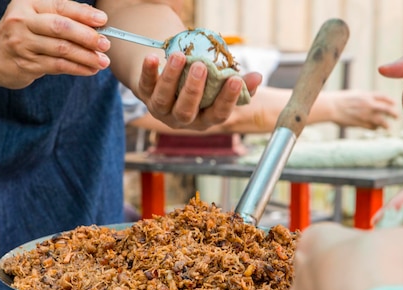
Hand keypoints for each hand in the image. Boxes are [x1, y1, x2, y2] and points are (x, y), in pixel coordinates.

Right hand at [0, 0, 111, 87]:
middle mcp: (22, 21)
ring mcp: (22, 44)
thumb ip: (61, 16)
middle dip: (87, 36)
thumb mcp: (36, 16)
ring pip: (61, 50)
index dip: (83, 14)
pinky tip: (90, 70)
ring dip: (86, 56)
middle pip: (61, 28)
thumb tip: (96, 22)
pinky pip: (57, 66)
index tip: (103, 20)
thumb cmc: (22, 32)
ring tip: (103, 61)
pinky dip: (77, 68)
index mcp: (28, 3)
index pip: (60, 6)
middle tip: (105, 44)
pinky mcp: (25, 64)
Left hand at [136, 52, 261, 130]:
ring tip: (179, 56)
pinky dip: (148, 71)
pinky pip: (144, 85)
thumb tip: (257, 77)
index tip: (236, 79)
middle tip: (201, 67)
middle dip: (194, 90)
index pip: (218, 114)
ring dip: (171, 77)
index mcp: (204, 119)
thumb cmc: (201, 85)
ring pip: (163, 99)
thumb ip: (239, 84)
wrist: (167, 80)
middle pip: (186, 111)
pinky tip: (152, 58)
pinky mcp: (144, 95)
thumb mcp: (219, 86)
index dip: (227, 99)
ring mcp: (161, 109)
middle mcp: (181, 119)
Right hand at [328, 90, 398, 128]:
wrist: (331, 107)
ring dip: (386, 125)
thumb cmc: (340, 100)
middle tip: (397, 117)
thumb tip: (374, 102)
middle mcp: (369, 104)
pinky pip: (372, 127)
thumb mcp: (355, 94)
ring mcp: (365, 115)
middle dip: (394, 113)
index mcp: (367, 95)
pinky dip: (375, 128)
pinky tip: (375, 128)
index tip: (394, 104)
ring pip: (381, 121)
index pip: (384, 98)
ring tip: (388, 127)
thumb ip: (366, 98)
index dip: (390, 101)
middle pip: (387, 109)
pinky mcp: (360, 123)